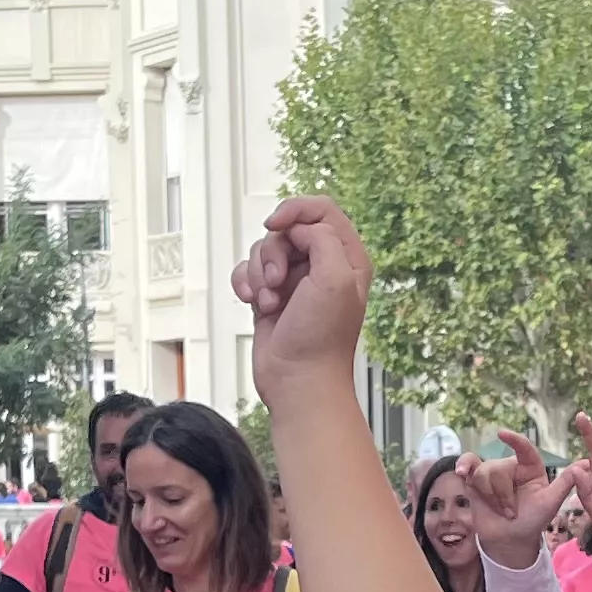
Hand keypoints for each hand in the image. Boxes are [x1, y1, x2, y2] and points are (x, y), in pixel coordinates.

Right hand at [231, 198, 374, 402]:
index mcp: (347, 258)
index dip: (295, 210)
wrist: (298, 381)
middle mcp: (323, 265)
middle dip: (273, 252)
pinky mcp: (271, 295)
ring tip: (269, 302)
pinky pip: (247, 272)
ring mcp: (295, 281)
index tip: (276, 225)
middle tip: (277, 282)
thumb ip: (321, 238)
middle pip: (287, 229)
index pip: (321, 210)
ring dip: (258, 273)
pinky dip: (244, 284)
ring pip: (263, 250)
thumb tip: (296, 230)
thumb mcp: (335, 278)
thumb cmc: (322, 338)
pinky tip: (252, 303)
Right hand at [459, 430, 565, 569]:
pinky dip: (463, 467)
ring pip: (483, 472)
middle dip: (502, 494)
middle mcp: (511, 467)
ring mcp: (492, 473)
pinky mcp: (475, 481)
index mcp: (531, 468)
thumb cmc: (533, 521)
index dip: (513, 440)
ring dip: (491, 497)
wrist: (511, 540)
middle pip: (498, 467)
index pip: (523, 448)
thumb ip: (566, 482)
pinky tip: (460, 472)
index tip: (502, 434)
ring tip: (501, 512)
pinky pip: (467, 465)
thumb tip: (587, 463)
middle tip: (511, 512)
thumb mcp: (550, 503)